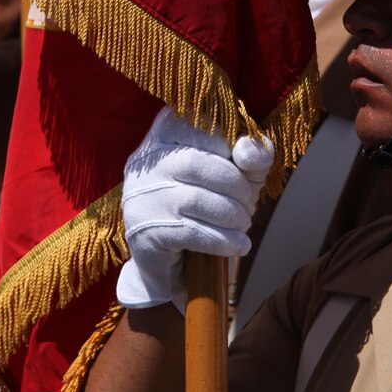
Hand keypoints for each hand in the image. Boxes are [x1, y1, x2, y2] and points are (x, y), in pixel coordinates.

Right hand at [116, 107, 273, 310]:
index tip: (243, 171)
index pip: (199, 126)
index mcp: (164, 135)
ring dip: (232, 214)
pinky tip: (238, 245)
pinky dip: (223, 239)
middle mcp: (144, 161)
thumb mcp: (238, 177)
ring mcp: (139, 196)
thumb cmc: (209, 209)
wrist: (175, 264)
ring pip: (194, 198)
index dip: (230, 148)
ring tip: (243, 224)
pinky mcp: (143, 231)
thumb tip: (249, 150)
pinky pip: (191, 231)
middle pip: (196, 162)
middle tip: (248, 204)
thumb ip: (251, 158)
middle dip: (234, 185)